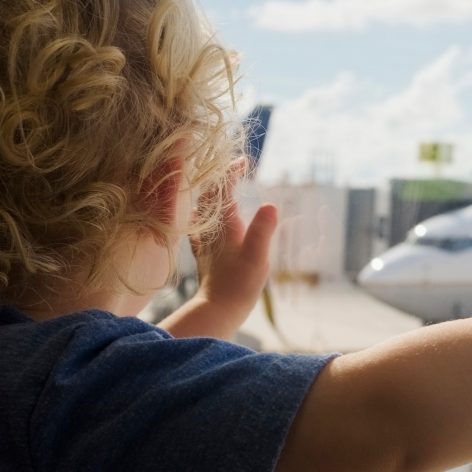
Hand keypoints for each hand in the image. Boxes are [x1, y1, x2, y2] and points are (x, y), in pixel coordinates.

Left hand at [165, 157, 276, 339]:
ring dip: (211, 196)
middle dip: (221, 179)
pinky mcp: (205, 255)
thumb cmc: (239, 284)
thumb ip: (263, 230)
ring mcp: (206, 242)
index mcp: (224, 225)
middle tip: (235, 169)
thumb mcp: (257, 257)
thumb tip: (270, 205)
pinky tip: (203, 218)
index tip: (243, 161)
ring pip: (203, 211)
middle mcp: (211, 230)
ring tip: (222, 188)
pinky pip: (201, 228)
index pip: (223, 189)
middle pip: (210, 196)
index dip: (230, 172)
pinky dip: (204, 216)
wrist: (218, 309)